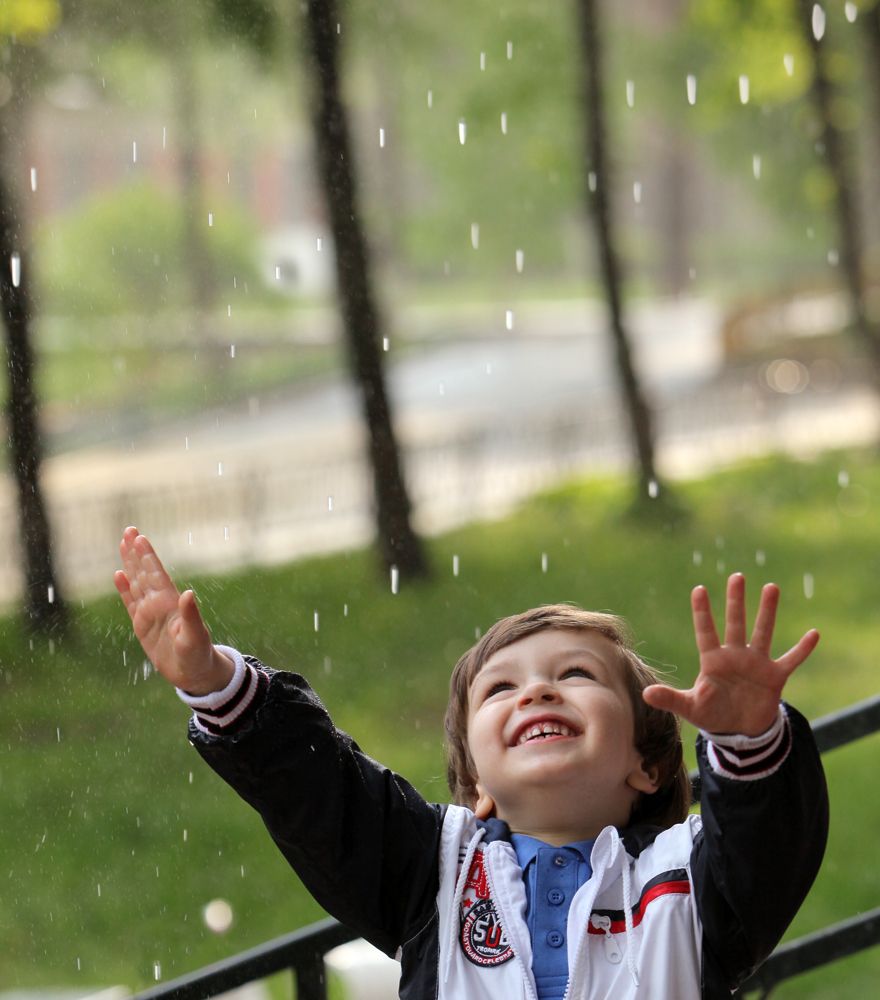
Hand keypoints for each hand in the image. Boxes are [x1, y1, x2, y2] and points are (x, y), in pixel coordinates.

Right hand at [114, 527, 233, 694]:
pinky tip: (118, 574)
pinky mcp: (142, 625)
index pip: (157, 574)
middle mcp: (159, 603)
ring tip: (122, 544)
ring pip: (136, 583)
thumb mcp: (195, 636)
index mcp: (171, 603)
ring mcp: (150, 612)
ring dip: (130, 564)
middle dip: (136, 552)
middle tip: (128, 529)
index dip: (148, 556)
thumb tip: (188, 594)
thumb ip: (191, 616)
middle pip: (145, 572)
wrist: (194, 673)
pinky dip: (124, 589)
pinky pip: (130, 603)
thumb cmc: (198, 654)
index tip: (139, 537)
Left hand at [642, 573, 818, 736]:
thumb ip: (670, 699)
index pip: (705, 631)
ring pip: (762, 632)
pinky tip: (814, 633)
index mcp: (712, 661)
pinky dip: (802, 649)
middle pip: (735, 623)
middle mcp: (735, 656)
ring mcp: (756, 664)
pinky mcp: (775, 677)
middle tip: (736, 576)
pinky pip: (791, 659)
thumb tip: (646, 695)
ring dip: (767, 611)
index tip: (699, 589)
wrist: (739, 731)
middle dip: (736, 601)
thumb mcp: (690, 708)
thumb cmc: (712, 714)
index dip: (702, 612)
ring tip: (771, 587)